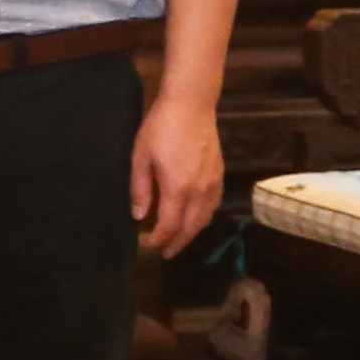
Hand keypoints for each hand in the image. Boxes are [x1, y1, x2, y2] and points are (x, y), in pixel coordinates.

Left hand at [131, 85, 224, 257]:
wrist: (191, 106)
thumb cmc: (160, 128)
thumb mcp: (140, 157)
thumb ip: (140, 189)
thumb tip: (139, 216)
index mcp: (178, 188)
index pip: (169, 226)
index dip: (158, 240)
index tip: (147, 245)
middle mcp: (200, 191)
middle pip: (190, 227)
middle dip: (177, 243)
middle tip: (164, 253)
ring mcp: (213, 184)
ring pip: (205, 219)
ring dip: (191, 233)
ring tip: (178, 240)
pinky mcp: (220, 175)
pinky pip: (213, 206)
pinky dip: (203, 218)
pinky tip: (194, 218)